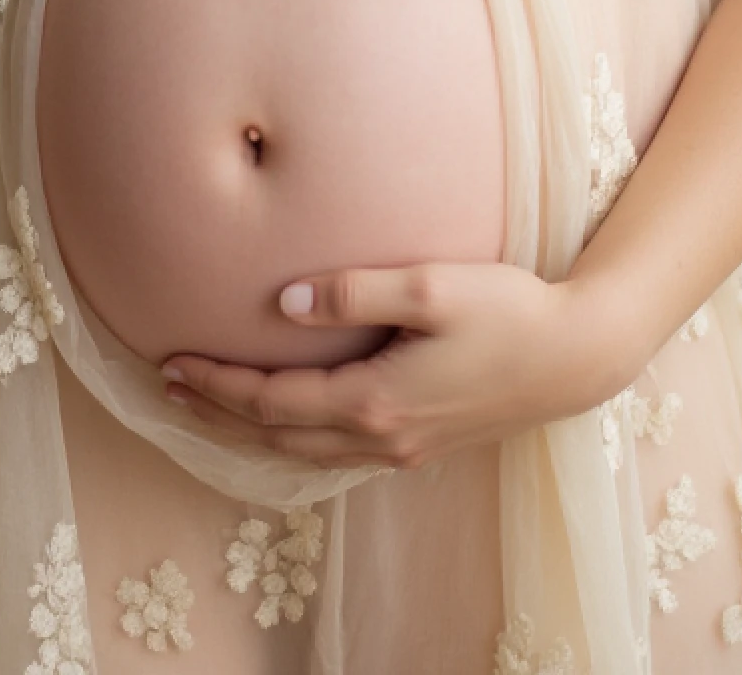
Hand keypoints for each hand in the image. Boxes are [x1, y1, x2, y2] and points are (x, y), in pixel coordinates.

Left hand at [159, 263, 604, 469]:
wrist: (575, 357)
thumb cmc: (509, 311)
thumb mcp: (431, 287)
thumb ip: (355, 292)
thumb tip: (284, 305)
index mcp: (374, 402)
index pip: (272, 402)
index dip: (217, 385)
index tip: (171, 363)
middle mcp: (381, 437)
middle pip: (277, 437)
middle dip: (218, 415)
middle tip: (167, 390)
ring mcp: (402, 448)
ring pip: (304, 453)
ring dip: (250, 432)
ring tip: (210, 406)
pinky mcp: (422, 442)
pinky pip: (335, 454)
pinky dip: (294, 440)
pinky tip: (287, 423)